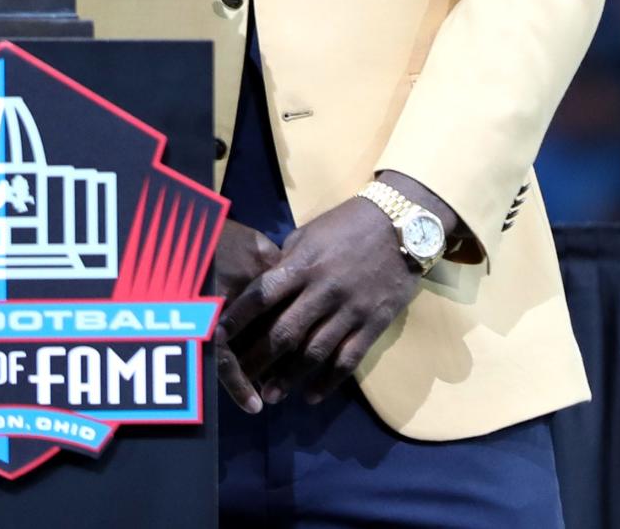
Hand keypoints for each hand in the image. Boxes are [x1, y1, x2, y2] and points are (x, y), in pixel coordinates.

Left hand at [217, 197, 417, 406]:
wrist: (401, 225)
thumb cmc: (347, 225)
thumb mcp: (309, 235)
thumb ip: (287, 264)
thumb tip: (265, 292)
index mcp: (303, 264)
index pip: (262, 294)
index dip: (238, 317)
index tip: (218, 335)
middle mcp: (323, 290)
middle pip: (284, 332)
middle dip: (259, 358)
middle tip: (241, 377)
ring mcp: (349, 310)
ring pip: (314, 353)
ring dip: (290, 377)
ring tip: (271, 394)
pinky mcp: (373, 324)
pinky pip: (348, 360)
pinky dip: (328, 382)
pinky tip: (311, 395)